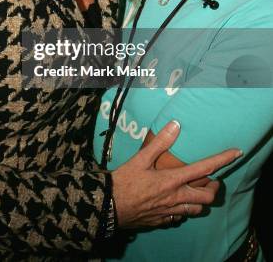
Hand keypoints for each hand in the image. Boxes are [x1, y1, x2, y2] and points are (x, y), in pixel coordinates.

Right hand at [111, 120, 240, 227]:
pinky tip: (177, 204)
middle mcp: (176, 197)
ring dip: (201, 200)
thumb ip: (160, 142)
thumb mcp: (140, 158)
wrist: (109, 206)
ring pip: (196, 210)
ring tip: (197, 191)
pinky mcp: (162, 221)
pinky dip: (184, 210)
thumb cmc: (124, 181)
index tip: (237, 152)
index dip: (223, 159)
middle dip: (214, 188)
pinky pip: (180, 218)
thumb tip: (175, 125)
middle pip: (207, 197)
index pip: (205, 168)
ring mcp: (170, 212)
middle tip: (212, 180)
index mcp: (173, 180)